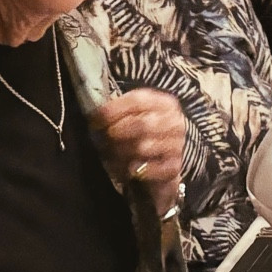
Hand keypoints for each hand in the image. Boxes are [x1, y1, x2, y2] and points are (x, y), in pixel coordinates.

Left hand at [92, 89, 185, 216]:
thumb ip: (119, 112)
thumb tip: (94, 116)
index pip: (137, 101)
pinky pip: (147, 169)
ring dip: (120, 152)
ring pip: (143, 148)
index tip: (95, 120)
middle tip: (102, 139)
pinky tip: (122, 169)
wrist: (164, 161)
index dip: (113, 110)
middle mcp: (174, 122)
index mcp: (164, 103)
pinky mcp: (173, 168)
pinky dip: (131, 170)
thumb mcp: (135, 116)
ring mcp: (177, 145)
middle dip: (116, 132)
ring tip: (108, 154)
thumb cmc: (144, 135)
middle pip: (141, 125)